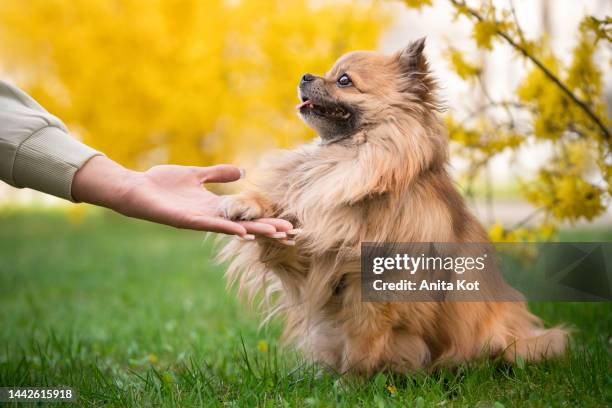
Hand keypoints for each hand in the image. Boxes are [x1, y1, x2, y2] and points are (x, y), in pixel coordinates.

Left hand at [72, 156, 291, 236]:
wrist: (134, 189)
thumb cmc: (160, 183)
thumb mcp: (196, 174)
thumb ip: (217, 174)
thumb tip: (242, 172)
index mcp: (212, 206)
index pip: (246, 214)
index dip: (266, 219)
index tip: (288, 223)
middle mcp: (209, 217)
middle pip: (246, 224)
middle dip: (268, 229)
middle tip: (292, 233)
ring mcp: (199, 220)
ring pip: (233, 227)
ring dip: (255, 231)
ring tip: (276, 234)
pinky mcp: (185, 220)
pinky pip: (210, 225)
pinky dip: (228, 227)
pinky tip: (244, 232)